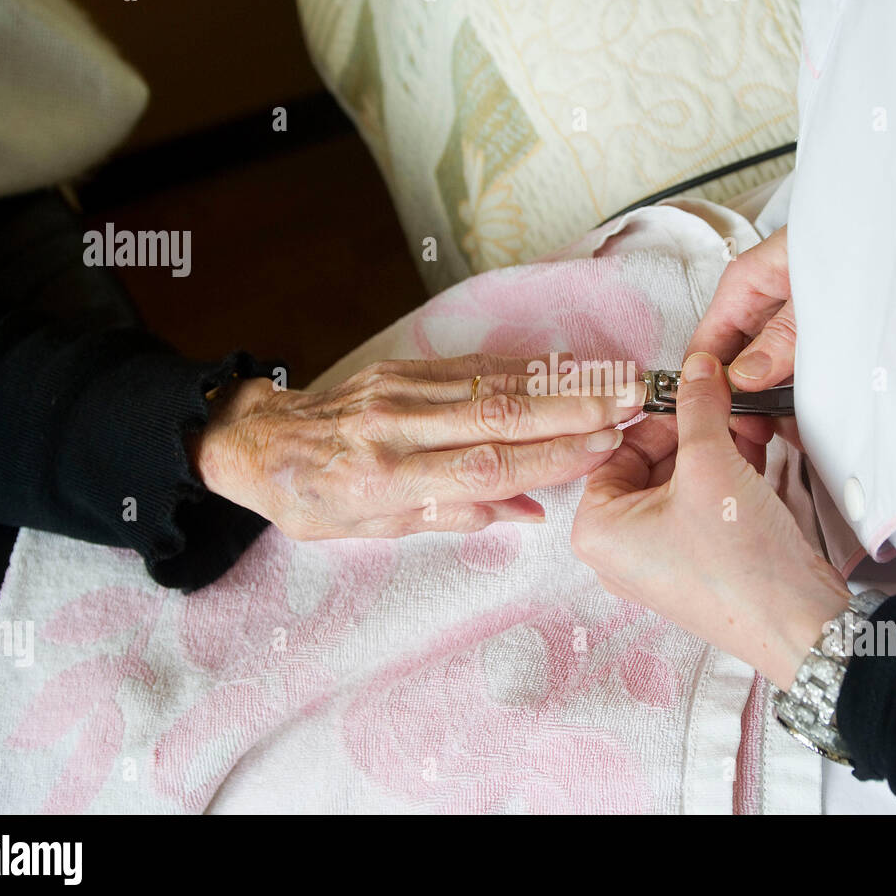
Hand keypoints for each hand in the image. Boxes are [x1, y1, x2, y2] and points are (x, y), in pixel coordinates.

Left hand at [194, 353, 637, 538]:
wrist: (261, 442)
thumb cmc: (315, 500)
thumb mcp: (371, 530)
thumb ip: (451, 516)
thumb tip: (529, 510)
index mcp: (387, 479)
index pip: (484, 466)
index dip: (549, 457)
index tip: (604, 447)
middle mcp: (398, 427)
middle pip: (500, 414)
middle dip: (574, 407)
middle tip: (633, 400)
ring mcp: (401, 390)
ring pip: (496, 382)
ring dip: (563, 380)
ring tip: (619, 377)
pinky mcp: (405, 366)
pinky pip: (475, 366)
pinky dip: (528, 367)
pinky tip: (570, 366)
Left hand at [571, 352, 849, 686]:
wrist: (797, 622)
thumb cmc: (738, 560)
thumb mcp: (711, 463)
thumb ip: (698, 407)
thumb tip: (697, 368)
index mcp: (596, 530)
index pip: (615, 449)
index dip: (657, 415)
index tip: (690, 390)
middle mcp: (619, 551)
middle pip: (650, 465)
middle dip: (694, 432)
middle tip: (727, 403)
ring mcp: (657, 561)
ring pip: (681, 484)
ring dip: (716, 449)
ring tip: (749, 425)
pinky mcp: (696, 566)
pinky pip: (700, 507)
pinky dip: (726, 479)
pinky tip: (756, 452)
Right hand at [685, 226, 798, 447]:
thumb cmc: (857, 241)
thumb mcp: (816, 294)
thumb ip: (783, 338)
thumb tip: (745, 380)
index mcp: (743, 288)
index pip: (704, 348)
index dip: (707, 389)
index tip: (727, 424)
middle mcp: (755, 306)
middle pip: (730, 365)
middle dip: (743, 405)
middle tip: (761, 440)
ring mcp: (780, 322)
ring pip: (760, 373)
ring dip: (773, 404)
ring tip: (791, 435)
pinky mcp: (806, 334)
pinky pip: (790, 369)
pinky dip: (798, 394)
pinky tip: (810, 419)